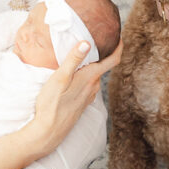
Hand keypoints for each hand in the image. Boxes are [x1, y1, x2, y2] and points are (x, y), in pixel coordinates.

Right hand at [28, 38, 122, 156]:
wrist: (48, 131)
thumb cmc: (51, 104)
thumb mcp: (60, 78)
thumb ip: (73, 60)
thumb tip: (87, 42)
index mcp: (90, 78)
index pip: (113, 60)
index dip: (119, 46)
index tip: (120, 36)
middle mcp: (93, 87)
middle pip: (103, 66)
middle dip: (102, 53)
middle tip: (95, 39)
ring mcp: (88, 96)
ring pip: (94, 76)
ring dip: (92, 65)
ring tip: (83, 54)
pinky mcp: (82, 103)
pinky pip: (88, 85)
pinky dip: (86, 76)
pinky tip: (75, 75)